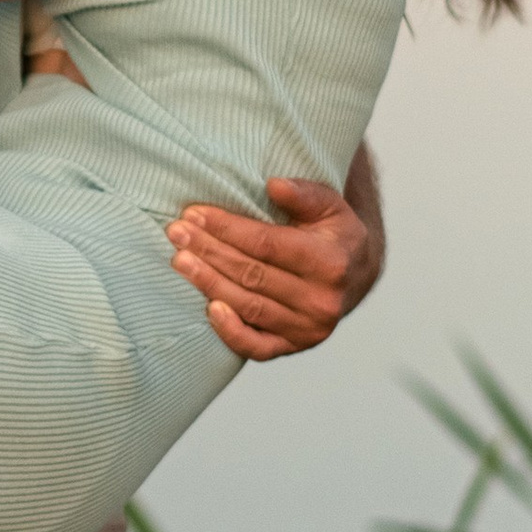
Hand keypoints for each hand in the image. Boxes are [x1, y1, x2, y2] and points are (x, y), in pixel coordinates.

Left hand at [166, 155, 383, 362]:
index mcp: (330, 262)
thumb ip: (304, 194)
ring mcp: (308, 329)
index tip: (194, 213)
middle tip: (176, 233)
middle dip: (209, 251)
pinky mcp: (295, 347)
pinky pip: (257, 347)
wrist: (354, 277)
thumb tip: (273, 185)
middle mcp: (321, 300)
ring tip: (180, 261)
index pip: (266, 244)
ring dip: (209, 283)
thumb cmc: (334, 235)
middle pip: (252, 275)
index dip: (226, 228)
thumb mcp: (330, 206)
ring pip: (249, 306)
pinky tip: (208, 309)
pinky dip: (231, 332)